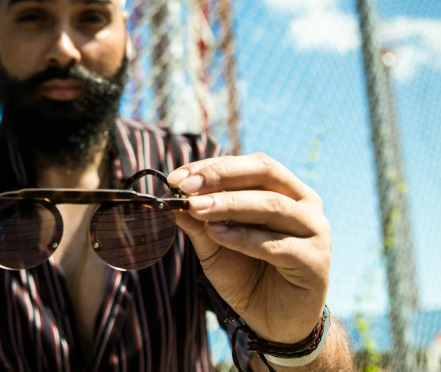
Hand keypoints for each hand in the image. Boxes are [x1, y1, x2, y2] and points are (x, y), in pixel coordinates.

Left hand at [168, 153, 330, 343]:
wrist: (275, 321)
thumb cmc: (246, 274)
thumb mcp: (214, 244)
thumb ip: (198, 221)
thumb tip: (171, 199)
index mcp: (284, 189)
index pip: (248, 164)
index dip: (211, 167)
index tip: (176, 178)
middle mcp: (303, 203)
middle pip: (264, 173)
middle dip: (221, 176)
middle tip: (187, 187)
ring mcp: (314, 230)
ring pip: (270, 205)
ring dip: (228, 204)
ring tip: (196, 208)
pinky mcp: (315, 261)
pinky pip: (275, 243)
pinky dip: (242, 237)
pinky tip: (216, 234)